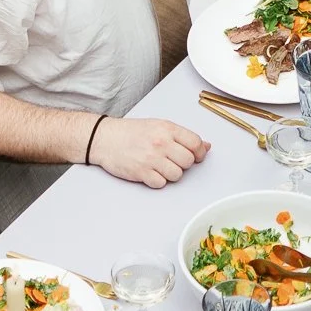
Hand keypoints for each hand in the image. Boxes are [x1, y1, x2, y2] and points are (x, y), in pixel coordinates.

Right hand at [88, 115, 209, 187]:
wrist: (105, 138)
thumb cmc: (132, 132)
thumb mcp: (159, 126)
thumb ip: (182, 136)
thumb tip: (205, 146)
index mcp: (167, 129)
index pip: (195, 143)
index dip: (199, 153)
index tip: (196, 156)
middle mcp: (161, 143)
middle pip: (188, 161)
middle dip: (184, 164)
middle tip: (173, 160)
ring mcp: (151, 158)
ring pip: (177, 175)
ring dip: (171, 174)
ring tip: (161, 167)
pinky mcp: (141, 172)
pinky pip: (161, 183)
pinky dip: (158, 181)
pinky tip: (151, 172)